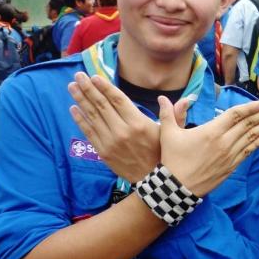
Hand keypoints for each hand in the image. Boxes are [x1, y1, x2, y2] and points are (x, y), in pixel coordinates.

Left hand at [68, 72, 188, 181]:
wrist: (152, 182)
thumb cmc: (163, 153)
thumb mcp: (172, 133)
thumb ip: (176, 115)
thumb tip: (186, 99)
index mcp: (139, 123)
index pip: (117, 100)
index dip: (105, 87)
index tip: (94, 76)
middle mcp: (123, 131)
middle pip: (101, 105)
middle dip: (88, 89)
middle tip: (78, 75)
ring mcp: (110, 142)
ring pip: (92, 116)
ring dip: (80, 100)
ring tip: (72, 86)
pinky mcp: (103, 152)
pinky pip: (88, 132)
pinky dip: (80, 119)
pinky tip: (73, 107)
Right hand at [158, 96, 258, 195]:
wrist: (176, 188)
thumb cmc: (171, 159)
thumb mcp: (168, 134)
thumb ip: (168, 114)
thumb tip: (162, 98)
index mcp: (211, 131)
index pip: (235, 115)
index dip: (250, 107)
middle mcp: (223, 142)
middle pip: (248, 125)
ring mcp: (229, 155)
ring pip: (251, 138)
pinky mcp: (231, 167)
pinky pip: (248, 152)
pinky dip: (258, 143)